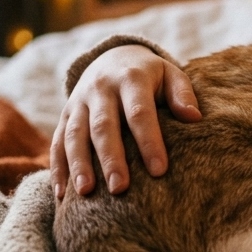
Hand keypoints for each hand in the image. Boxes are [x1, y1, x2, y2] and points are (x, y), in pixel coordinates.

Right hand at [50, 45, 201, 198]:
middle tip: (120, 189)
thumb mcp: (170, 74)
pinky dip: (57, 168)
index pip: (140, 113)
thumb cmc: (150, 75)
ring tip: (86, 192)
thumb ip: (182, 93)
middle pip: (103, 126)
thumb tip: (194, 118)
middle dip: (111, 159)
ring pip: (74, 135)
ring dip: (79, 165)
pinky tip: (61, 194)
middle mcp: (100, 89)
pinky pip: (57, 142)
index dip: (149, 141)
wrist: (113, 57)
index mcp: (130, 79)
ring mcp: (78, 102)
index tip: (159, 171)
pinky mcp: (65, 115)